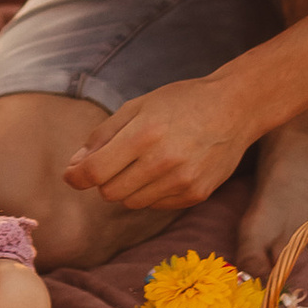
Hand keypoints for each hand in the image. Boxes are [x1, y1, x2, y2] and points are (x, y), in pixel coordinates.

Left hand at [64, 71, 257, 213]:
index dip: (76, 176)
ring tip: (146, 161)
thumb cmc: (181, 102)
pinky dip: (152, 192)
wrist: (235, 108)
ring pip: (132, 202)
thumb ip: (102, 136)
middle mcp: (163, 162)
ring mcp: (182, 181)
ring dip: (128, 187)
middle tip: (118, 160)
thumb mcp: (137, 106)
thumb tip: (74, 167)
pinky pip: (156, 205)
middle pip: (110, 193)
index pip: (95, 172)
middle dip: (105, 180)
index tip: (72, 174)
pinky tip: (167, 169)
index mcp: (144, 135)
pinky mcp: (196, 194)